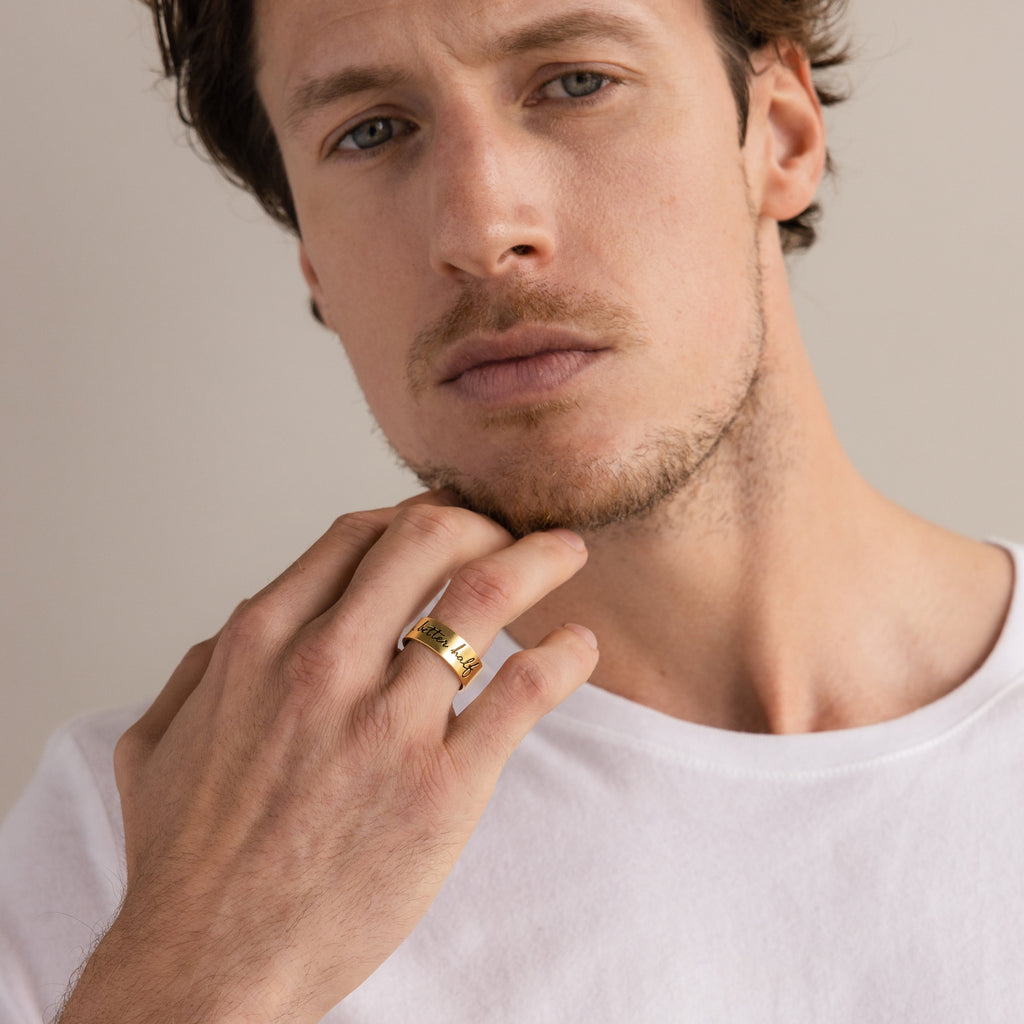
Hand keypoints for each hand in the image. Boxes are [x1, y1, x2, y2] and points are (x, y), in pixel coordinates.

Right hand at [58, 495, 597, 1023]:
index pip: (357, 534)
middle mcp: (324, 664)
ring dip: (540, 560)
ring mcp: (386, 722)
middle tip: (510, 536)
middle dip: (481, 521)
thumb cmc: (185, 862)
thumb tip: (241, 632)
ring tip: (567, 555)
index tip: (446, 521)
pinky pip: (524, 689)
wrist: (209, 967)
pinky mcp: (442, 785)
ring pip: (485, 594)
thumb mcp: (156, 742)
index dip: (414, 515)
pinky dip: (565, 653)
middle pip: (428, 540)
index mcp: (260, 642)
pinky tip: (579, 646)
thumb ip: (200, 670)